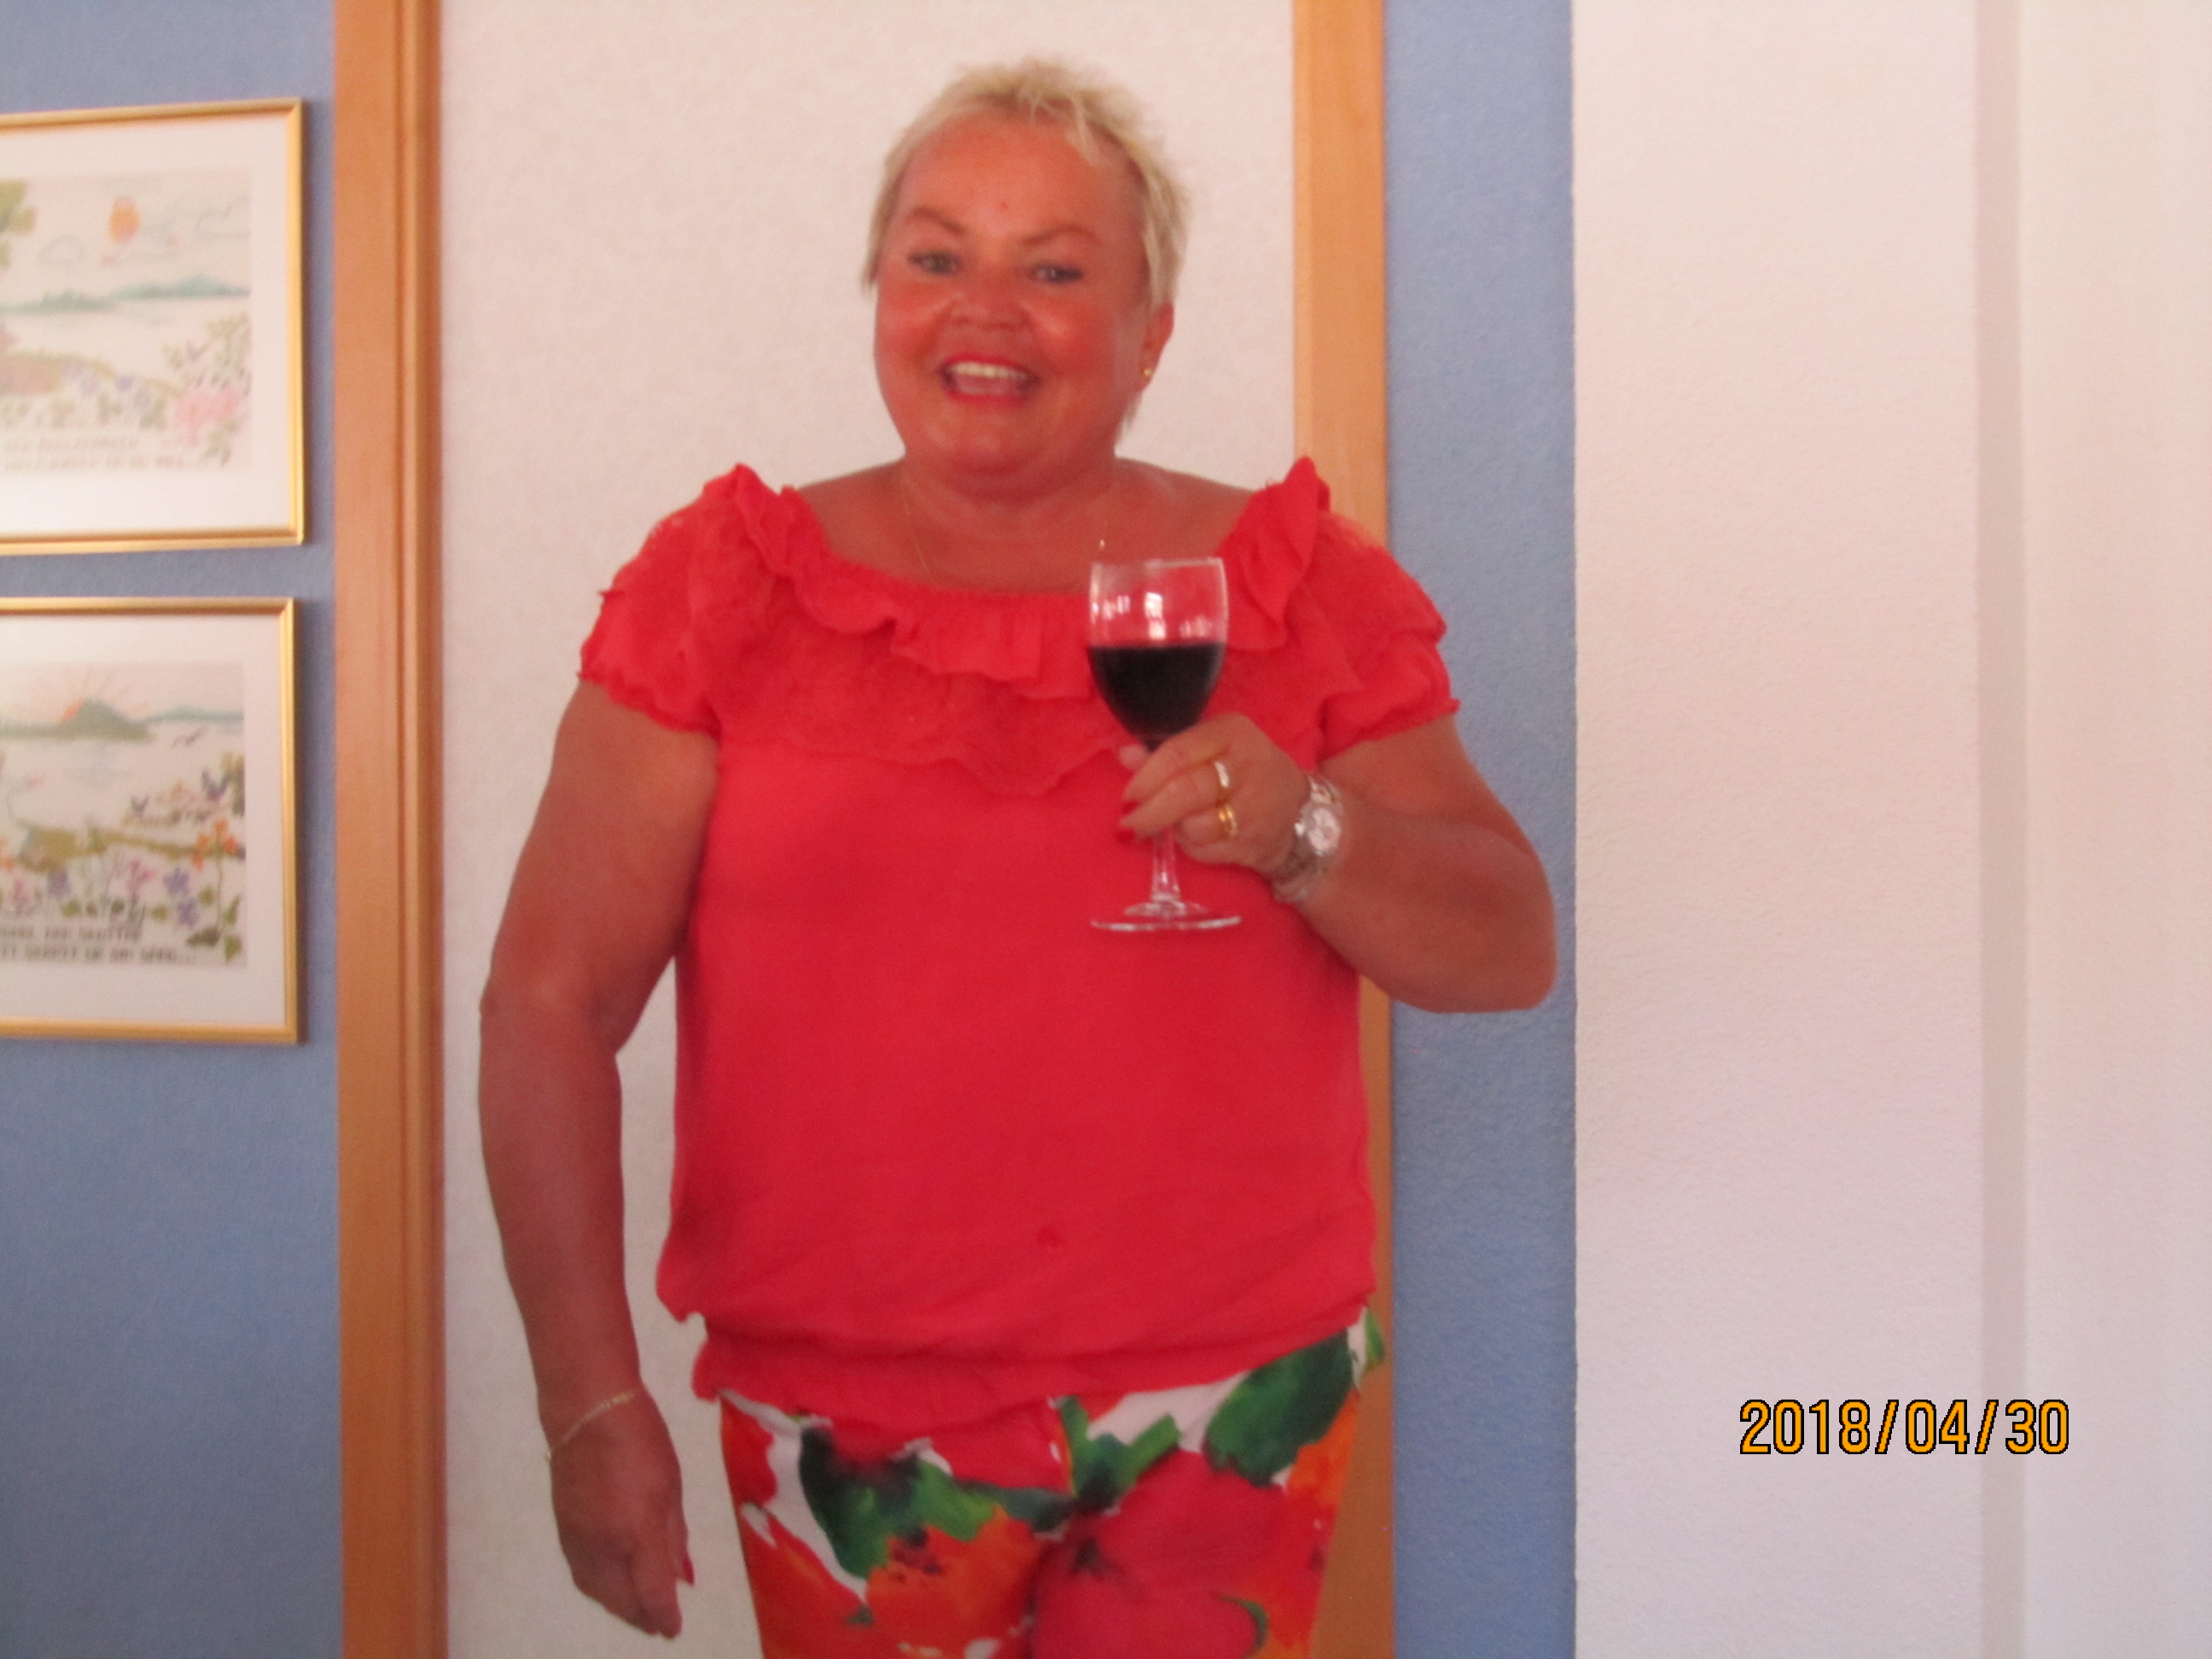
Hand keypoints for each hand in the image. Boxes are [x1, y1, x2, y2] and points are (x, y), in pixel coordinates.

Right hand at [547, 1391, 692, 1636]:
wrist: (587, 1410)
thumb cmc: (642, 1438)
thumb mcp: (671, 1484)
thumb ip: (674, 1535)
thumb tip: (681, 1574)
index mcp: (638, 1531)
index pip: (652, 1592)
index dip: (664, 1617)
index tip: (673, 1628)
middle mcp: (604, 1545)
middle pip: (621, 1601)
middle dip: (641, 1617)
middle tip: (660, 1623)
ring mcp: (578, 1540)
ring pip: (597, 1592)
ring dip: (619, 1607)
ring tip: (638, 1609)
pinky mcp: (562, 1530)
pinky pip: (581, 1574)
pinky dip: (600, 1588)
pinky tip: (613, 1584)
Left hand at [1119, 713, 1309, 879]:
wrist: (1296, 810)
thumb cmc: (1241, 772)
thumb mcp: (1210, 749)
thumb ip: (1167, 753)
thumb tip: (1124, 756)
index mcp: (1232, 732)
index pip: (1179, 752)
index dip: (1146, 776)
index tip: (1127, 796)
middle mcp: (1248, 764)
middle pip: (1186, 791)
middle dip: (1151, 812)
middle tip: (1128, 825)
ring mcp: (1255, 806)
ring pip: (1194, 825)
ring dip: (1174, 830)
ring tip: (1175, 825)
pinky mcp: (1255, 841)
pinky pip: (1206, 849)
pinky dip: (1192, 847)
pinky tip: (1197, 838)